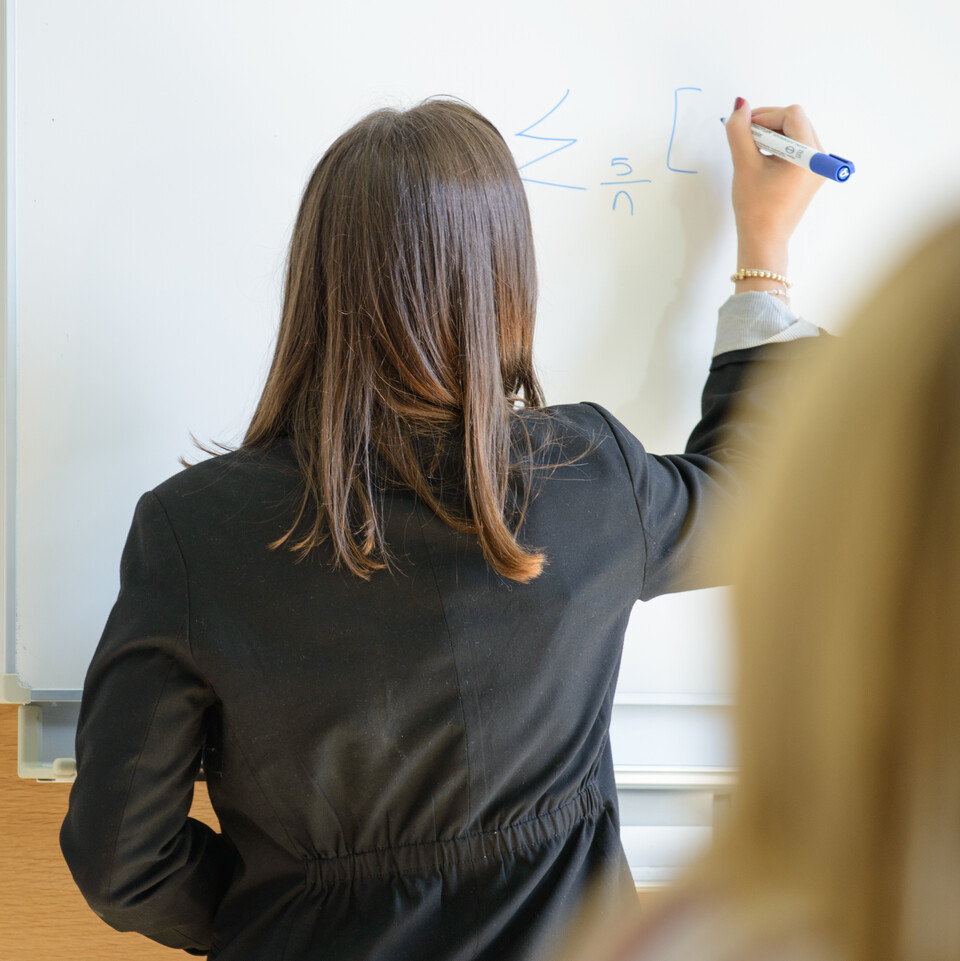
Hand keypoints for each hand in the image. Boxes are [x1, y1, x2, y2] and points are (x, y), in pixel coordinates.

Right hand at [725, 99, 823, 286]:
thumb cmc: (756, 208)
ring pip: (795, 133)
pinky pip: (796, 148)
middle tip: (746, 140)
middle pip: (795, 121)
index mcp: (810, 155)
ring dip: (772, 135)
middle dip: (769, 124)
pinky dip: (778, 147)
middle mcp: (821, 158)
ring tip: (753, 152)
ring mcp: (818, 166)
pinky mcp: (810, 174)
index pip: (791, 114)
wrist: (764, 241)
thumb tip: (740, 105)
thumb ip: (739, 131)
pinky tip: (762, 160)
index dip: (765, 115)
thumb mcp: (744, 165)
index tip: (744, 128)